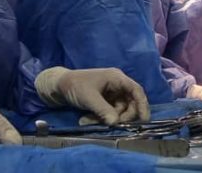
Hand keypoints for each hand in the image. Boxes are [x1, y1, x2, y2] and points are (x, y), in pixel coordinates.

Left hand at [35, 67, 149, 124]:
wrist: (57, 86)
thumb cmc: (74, 86)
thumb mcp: (89, 98)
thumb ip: (103, 110)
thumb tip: (116, 123)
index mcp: (116, 78)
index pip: (136, 90)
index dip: (143, 105)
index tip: (144, 120)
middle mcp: (116, 84)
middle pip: (130, 103)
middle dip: (122, 116)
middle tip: (112, 124)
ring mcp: (110, 93)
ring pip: (118, 110)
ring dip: (107, 118)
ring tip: (88, 121)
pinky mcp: (104, 101)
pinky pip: (108, 112)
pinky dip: (100, 118)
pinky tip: (86, 120)